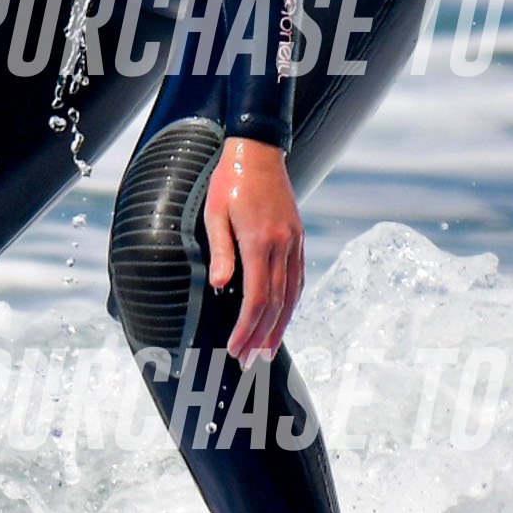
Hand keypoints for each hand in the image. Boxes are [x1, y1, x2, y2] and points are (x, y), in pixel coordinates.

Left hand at [197, 135, 303, 358]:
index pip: (255, 299)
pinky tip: (282, 317)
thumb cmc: (229, 180)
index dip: (246, 328)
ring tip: (266, 349)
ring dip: (279, 326)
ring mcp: (294, 243)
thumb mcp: (215, 214)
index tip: (235, 348)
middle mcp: (282, 246)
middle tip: (249, 361)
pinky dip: (290, 304)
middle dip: (261, 336)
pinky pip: (298, 279)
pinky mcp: (298, 238)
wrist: (258, 151)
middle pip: (275, 304)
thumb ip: (220, 252)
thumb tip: (219, 287)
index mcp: (260, 242)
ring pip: (291, 296)